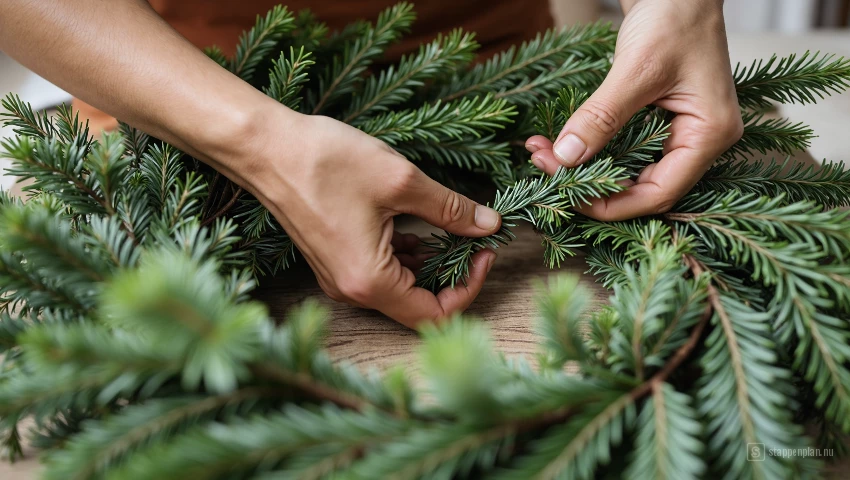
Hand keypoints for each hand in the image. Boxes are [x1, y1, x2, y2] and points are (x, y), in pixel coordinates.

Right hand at [244, 112, 500, 327]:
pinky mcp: (334, 262)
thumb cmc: (326, 162)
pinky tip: (413, 226)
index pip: (435, 315)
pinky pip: (380, 273)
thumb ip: (450, 209)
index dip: (470, 288)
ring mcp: (340, 279)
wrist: (265, 149)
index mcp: (370, 281)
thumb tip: (489, 224)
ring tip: (447, 227)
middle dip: (452, 274)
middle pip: (418, 305)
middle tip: (472, 239)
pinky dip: (404, 255)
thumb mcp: (400, 182)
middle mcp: (353, 291)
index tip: (484, 252)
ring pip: (400, 288)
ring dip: (429, 263)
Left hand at [525, 0, 742, 219]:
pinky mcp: (661, 121)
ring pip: (628, 170)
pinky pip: (624, 149)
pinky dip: (592, 148)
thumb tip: (566, 158)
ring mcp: (681, 132)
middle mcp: (700, 141)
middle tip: (545, 165)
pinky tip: (559, 143)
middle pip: (642, 187)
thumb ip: (601, 116)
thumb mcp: (636, 69)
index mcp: (710, 135)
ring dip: (585, 166)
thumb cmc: (673, 16)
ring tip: (543, 153)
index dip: (612, 203)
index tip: (566, 195)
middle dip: (590, 184)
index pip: (660, 194)